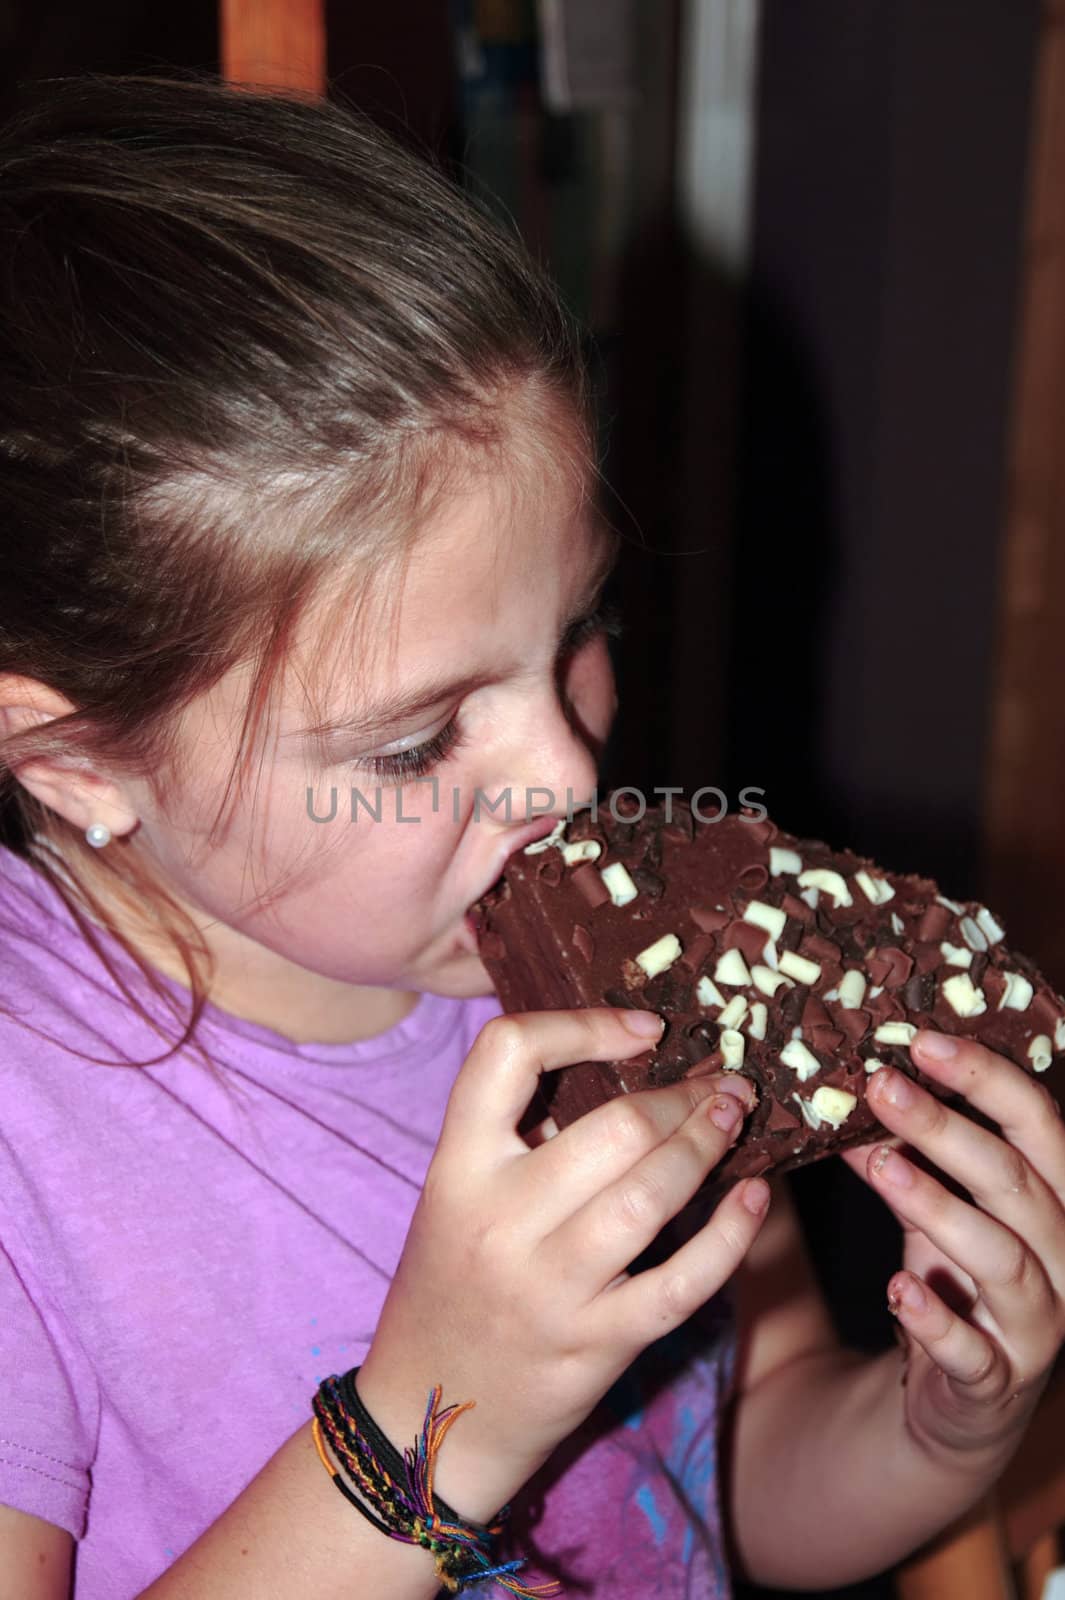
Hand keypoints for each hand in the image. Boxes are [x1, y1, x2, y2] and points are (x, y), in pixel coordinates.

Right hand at [357, 1007, 768, 1517]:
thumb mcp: (457, 1198)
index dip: (583, 1023)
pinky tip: (754, 1198)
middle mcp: (498, 1220)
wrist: (430, 1414)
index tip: (645, 1027)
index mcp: (458, 1168)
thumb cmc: (454, 1285)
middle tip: (721, 1084)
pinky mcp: (595, 1344)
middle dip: (681, 1097)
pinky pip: (681, 1281)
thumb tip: (625, 1063)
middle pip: (611, 1128)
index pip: (506, 1054)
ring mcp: (549, 1288)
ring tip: (735, 1118)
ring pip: (650, 1196)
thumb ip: (517, 1137)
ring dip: (706, 1146)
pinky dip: (730, 1235)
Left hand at [840, 1030, 1064, 1464]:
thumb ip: (898, 1152)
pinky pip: (974, 1353)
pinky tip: (897, 1288)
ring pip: (1002, 1258)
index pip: (1039, 1124)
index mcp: (1053, 1199)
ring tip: (877, 1165)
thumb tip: (839, 1083)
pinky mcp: (996, 1385)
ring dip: (938, 1206)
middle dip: (947, 1128)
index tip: (921, 1040)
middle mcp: (1061, 1258)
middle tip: (880, 1086)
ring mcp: (1036, 1326)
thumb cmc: (953, 1279)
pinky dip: (936, 1322)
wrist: (961, 1402)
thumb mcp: (929, 1206)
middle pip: (1017, 1182)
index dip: (987, 1078)